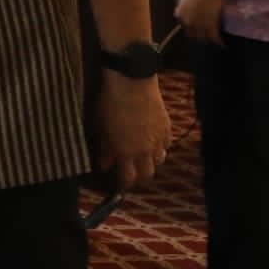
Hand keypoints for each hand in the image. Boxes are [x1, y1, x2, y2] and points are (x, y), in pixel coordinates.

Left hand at [96, 73, 171, 191]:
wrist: (131, 83)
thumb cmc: (110, 104)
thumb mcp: (101, 129)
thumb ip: (105, 151)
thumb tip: (104, 166)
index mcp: (125, 153)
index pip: (128, 180)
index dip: (123, 186)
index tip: (118, 186)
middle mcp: (145, 151)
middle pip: (147, 175)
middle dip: (139, 178)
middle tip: (130, 173)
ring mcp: (158, 140)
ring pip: (159, 161)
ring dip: (151, 163)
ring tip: (142, 158)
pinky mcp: (167, 128)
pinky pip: (166, 145)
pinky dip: (160, 147)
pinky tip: (152, 142)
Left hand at [174, 0, 224, 44]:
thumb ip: (186, 3)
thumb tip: (189, 6)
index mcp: (180, 12)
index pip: (182, 24)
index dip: (188, 26)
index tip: (193, 27)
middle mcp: (187, 21)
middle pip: (191, 33)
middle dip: (196, 35)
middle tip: (203, 35)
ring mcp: (199, 24)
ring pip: (202, 37)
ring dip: (207, 39)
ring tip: (212, 40)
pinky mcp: (210, 25)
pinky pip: (214, 36)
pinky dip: (218, 41)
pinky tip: (222, 44)